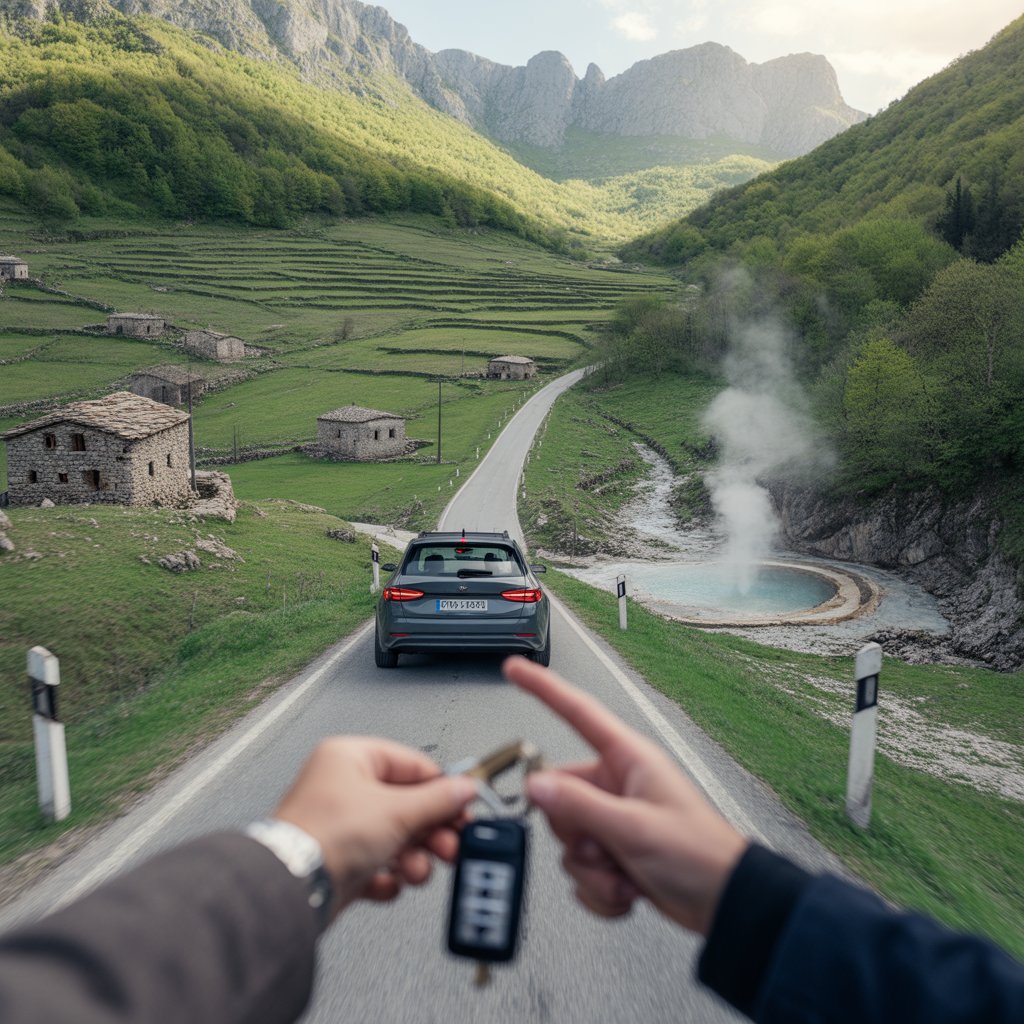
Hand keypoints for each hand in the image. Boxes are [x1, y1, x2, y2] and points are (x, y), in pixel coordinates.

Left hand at [272, 737, 475, 914]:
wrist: (292, 889)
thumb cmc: (327, 836)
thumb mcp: (397, 811)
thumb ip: (437, 800)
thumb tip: (464, 788)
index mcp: (350, 758)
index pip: (410, 764)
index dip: (441, 788)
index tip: (463, 807)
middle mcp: (341, 787)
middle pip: (404, 804)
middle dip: (429, 832)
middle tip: (449, 846)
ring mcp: (338, 825)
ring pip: (392, 837)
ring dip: (412, 858)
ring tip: (416, 871)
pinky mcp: (336, 860)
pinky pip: (375, 865)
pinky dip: (387, 877)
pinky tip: (387, 883)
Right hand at [504, 656, 747, 935]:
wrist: (724, 902)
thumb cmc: (699, 853)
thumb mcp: (632, 827)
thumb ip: (578, 805)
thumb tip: (536, 785)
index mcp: (627, 758)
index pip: (576, 711)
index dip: (543, 687)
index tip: (514, 669)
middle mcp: (616, 784)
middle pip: (560, 795)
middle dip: (575, 833)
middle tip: (603, 847)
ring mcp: (614, 819)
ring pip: (568, 838)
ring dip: (591, 867)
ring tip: (624, 872)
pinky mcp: (614, 851)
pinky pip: (581, 868)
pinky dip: (599, 887)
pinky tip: (626, 889)